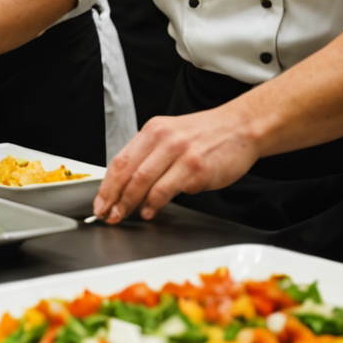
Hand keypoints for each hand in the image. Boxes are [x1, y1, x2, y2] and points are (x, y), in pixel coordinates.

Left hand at [93, 105, 260, 222]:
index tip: (100, 202)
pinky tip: (149, 211)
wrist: (242, 127)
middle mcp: (164, 139)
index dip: (106, 185)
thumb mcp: (173, 135)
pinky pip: (167, 190)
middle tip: (107, 214)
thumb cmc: (208, 135)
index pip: (120, 160)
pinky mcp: (195, 168)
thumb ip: (151, 155)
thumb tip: (129, 183)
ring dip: (130, 203)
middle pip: (128, 173)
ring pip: (143, 182)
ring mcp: (180, 153)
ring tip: (124, 215)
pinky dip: (154, 204)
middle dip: (113, 198)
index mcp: (153, 130)